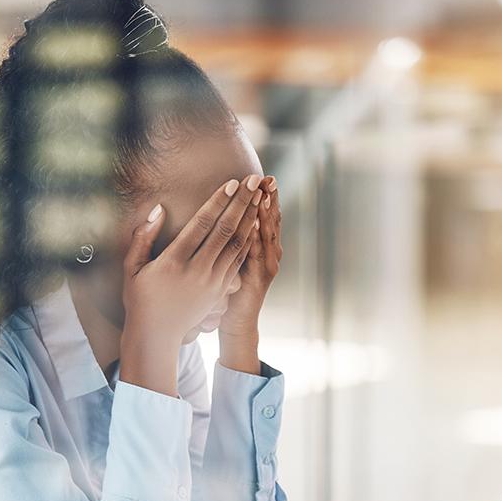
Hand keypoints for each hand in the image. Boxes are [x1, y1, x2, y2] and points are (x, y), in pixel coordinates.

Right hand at [119, 175, 262, 395]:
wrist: (156, 335)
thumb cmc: (140, 298)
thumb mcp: (132, 268)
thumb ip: (143, 237)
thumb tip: (158, 209)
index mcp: (174, 262)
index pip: (202, 225)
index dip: (218, 202)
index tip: (232, 183)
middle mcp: (197, 271)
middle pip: (225, 230)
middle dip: (242, 203)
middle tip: (255, 180)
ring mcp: (212, 282)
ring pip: (237, 245)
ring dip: (250, 218)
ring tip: (260, 197)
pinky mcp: (220, 290)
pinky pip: (238, 260)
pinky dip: (249, 240)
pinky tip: (255, 224)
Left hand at [221, 175, 281, 338]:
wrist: (236, 323)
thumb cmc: (230, 290)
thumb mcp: (235, 261)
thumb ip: (236, 240)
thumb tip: (231, 216)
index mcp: (263, 247)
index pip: (266, 216)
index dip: (267, 197)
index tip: (263, 176)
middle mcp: (269, 254)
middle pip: (271, 221)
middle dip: (270, 199)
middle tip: (268, 178)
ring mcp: (265, 267)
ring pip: (267, 236)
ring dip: (265, 214)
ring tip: (264, 193)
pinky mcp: (257, 280)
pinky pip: (255, 255)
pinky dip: (255, 239)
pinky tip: (253, 223)